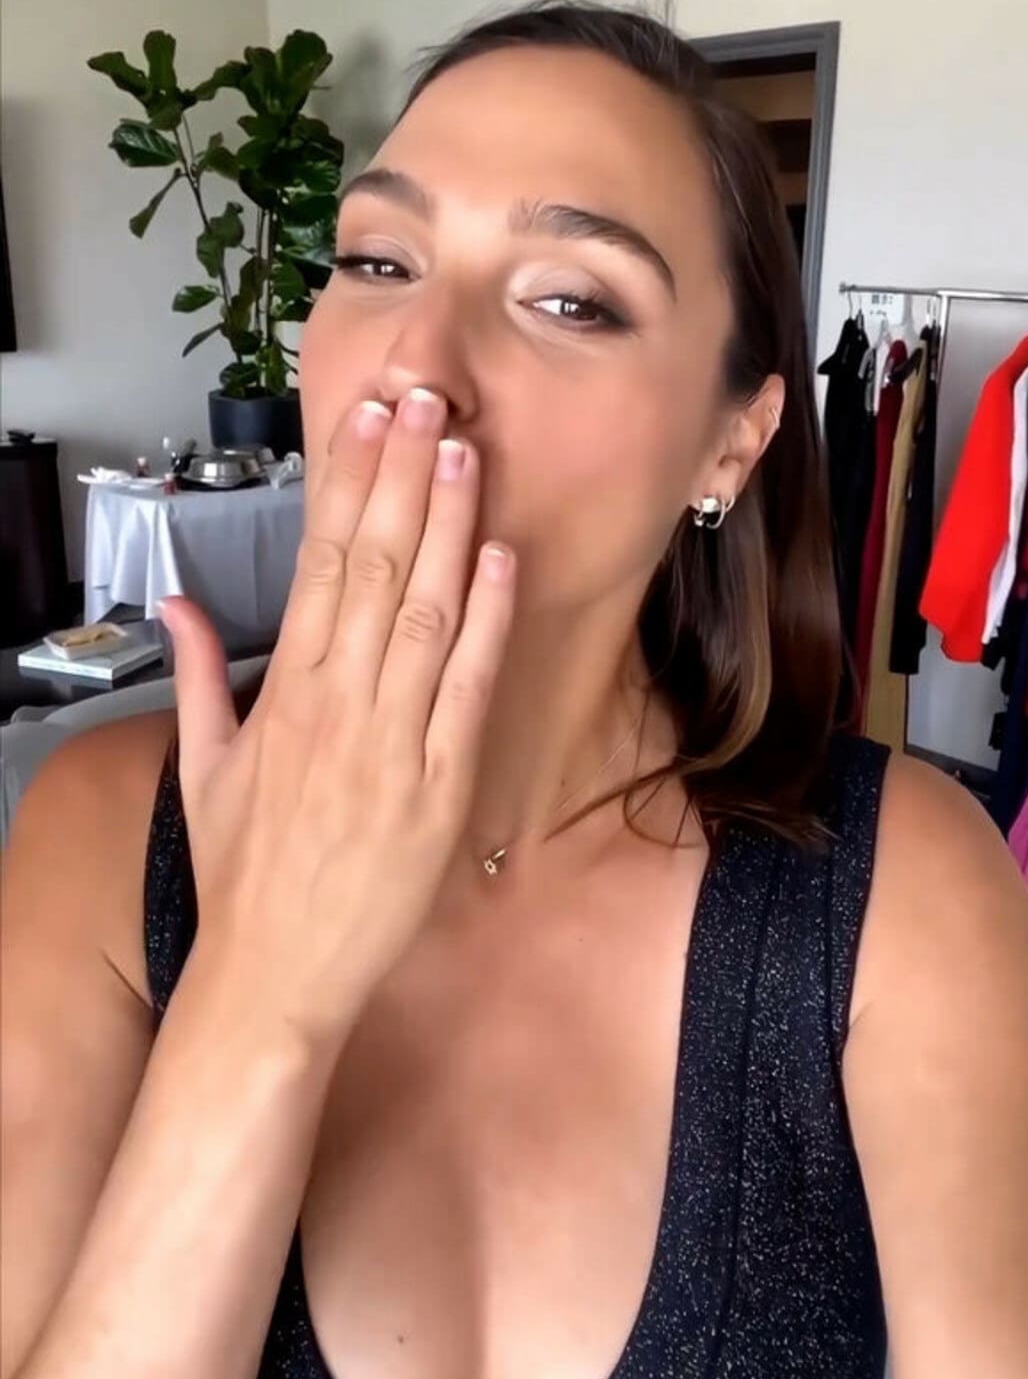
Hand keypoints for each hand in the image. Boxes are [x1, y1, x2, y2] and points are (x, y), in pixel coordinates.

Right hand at [157, 389, 514, 1050]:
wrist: (274, 978)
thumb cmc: (242, 878)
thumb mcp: (201, 772)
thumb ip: (196, 678)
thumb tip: (176, 603)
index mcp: (284, 694)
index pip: (318, 563)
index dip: (346, 485)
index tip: (366, 422)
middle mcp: (339, 705)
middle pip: (374, 567)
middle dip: (402, 477)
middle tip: (426, 400)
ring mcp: (393, 744)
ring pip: (424, 612)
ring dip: (448, 526)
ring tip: (465, 450)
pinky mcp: (440, 788)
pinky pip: (467, 689)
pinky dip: (486, 622)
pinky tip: (500, 560)